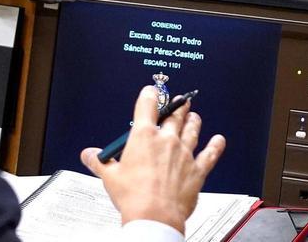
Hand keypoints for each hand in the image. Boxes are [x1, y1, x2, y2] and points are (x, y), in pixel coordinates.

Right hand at [80, 86, 225, 233]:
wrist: (155, 216)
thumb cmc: (133, 196)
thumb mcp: (110, 177)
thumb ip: (100, 162)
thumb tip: (89, 154)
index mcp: (144, 137)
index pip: (147, 106)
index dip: (149, 95)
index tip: (151, 91)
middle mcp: (166, 140)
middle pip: (174, 116)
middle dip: (176, 107)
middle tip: (179, 102)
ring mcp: (184, 154)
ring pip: (192, 130)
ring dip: (193, 121)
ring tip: (194, 115)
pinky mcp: (197, 169)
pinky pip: (210, 154)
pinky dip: (215, 146)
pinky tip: (219, 140)